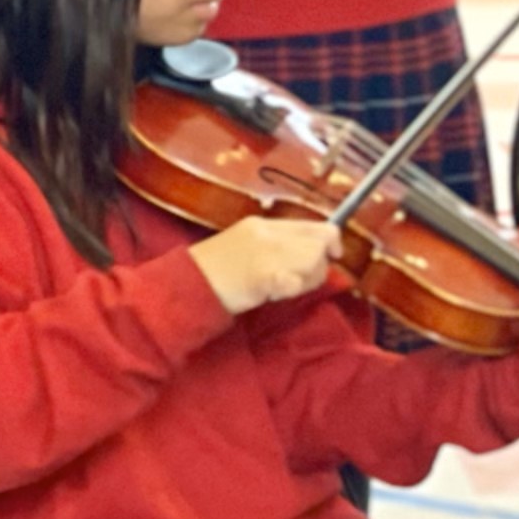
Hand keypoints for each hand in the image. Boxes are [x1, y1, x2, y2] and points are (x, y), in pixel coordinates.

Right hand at [193, 214, 341, 313]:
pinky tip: (273, 293)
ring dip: (306, 281)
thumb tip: (313, 253)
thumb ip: (277, 244)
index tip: (333, 255)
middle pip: (321, 243)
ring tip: (280, 288)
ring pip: (314, 263)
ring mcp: (267, 252)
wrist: (185, 285)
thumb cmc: (212, 272)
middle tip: (297, 282)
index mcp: (264, 224)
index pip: (316, 225)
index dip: (331, 241)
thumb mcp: (246, 245)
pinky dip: (292, 290)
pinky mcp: (264, 274)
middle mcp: (269, 233)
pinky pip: (296, 282)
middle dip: (319, 265)